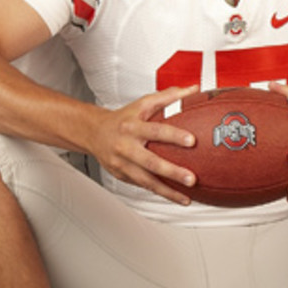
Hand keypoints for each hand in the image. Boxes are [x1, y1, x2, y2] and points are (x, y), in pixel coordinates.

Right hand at [89, 87, 200, 203]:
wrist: (94, 133)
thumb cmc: (123, 118)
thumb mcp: (143, 104)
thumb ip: (169, 97)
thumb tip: (193, 89)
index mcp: (132, 127)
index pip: (155, 131)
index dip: (173, 136)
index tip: (191, 140)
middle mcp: (126, 147)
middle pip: (150, 162)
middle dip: (172, 172)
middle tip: (191, 179)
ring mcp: (123, 164)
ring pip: (146, 181)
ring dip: (167, 191)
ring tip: (186, 198)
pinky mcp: (122, 176)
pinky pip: (143, 186)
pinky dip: (160, 193)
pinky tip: (176, 197)